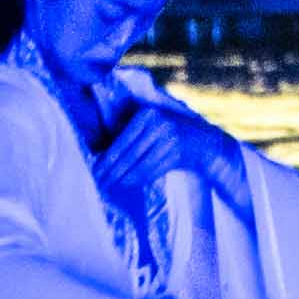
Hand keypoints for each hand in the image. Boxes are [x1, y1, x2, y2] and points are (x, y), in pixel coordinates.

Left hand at [95, 100, 235, 209]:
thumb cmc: (170, 134)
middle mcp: (158, 123)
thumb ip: (130, 134)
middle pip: (130, 154)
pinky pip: (153, 170)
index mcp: (147, 113)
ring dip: (124, 178)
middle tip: (98, 181)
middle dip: (112, 170)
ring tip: (111, 185)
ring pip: (140, 164)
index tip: (95, 169)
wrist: (203, 143)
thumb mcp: (151, 125)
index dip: (107, 157)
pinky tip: (128, 183)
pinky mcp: (177, 153)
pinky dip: (139, 179)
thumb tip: (100, 151)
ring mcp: (169, 138)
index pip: (122, 140)